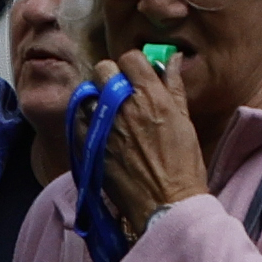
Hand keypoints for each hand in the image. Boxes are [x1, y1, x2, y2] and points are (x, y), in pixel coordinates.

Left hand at [89, 55, 206, 229]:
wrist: (166, 203)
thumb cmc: (183, 163)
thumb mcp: (184, 119)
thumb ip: (174, 85)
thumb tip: (173, 58)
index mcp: (151, 94)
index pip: (130, 57)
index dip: (133, 65)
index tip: (136, 77)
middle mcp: (123, 104)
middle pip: (103, 69)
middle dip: (110, 77)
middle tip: (119, 93)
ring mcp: (103, 125)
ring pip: (86, 93)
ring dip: (95, 98)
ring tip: (106, 113)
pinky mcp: (88, 145)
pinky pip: (77, 119)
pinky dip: (84, 120)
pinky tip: (97, 130)